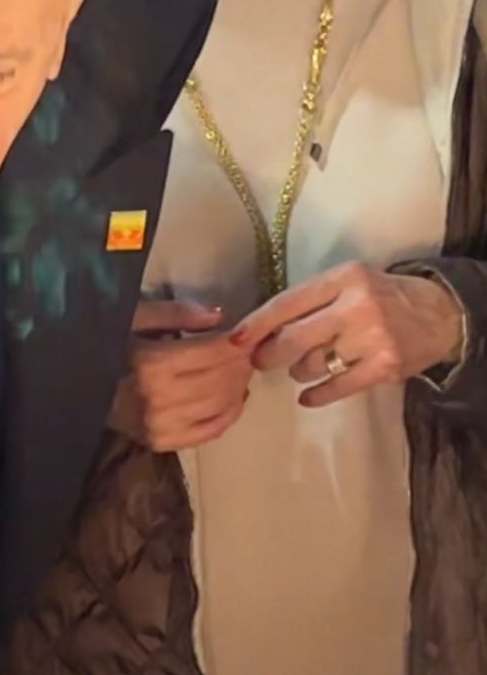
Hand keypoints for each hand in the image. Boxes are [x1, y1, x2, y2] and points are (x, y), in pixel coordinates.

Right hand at [112, 300, 252, 450]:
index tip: (248, 332)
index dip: (239, 341)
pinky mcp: (161, 442)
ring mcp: (161, 425)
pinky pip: (210, 431)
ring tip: (240, 372)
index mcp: (151, 363)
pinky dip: (230, 414)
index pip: (215, 351)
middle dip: (242, 363)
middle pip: (223, 379)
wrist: (75, 389)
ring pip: (221, 405)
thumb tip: (219, 315)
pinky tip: (234, 398)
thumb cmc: (105, 348)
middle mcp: (159, 398)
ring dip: (239, 386)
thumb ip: (176, 314)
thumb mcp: (133, 317)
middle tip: (246, 351)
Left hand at [236, 263, 463, 408]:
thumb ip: (312, 301)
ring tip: (307, 365)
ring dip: (299, 371)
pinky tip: (309, 395)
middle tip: (261, 362)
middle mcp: (357, 305)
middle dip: (269, 355)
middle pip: (293, 339)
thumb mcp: (350, 284)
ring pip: (310, 366)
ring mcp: (371, 338)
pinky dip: (316, 395)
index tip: (234, 341)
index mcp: (344, 278)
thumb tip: (261, 329)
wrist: (440, 315)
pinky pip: (334, 388)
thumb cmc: (384, 298)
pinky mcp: (383, 367)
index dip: (257, 324)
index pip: (288, 302)